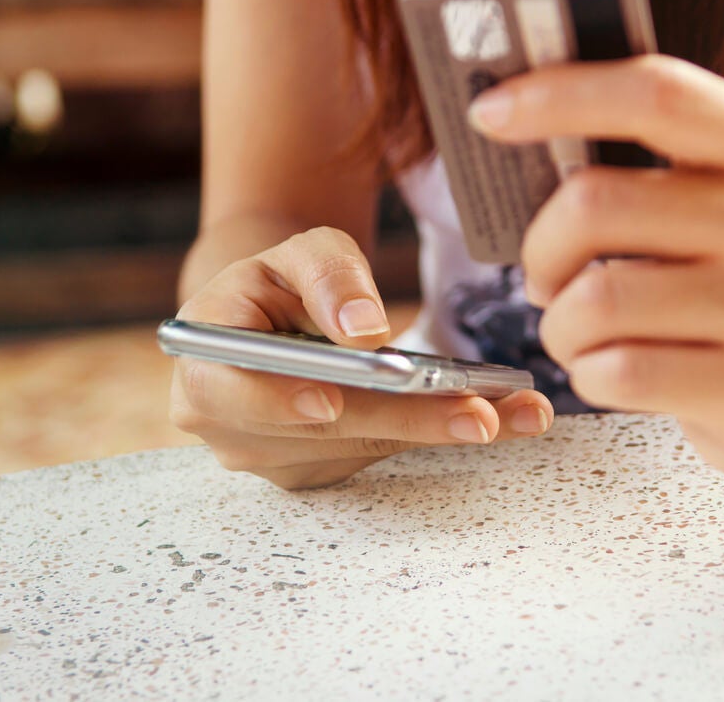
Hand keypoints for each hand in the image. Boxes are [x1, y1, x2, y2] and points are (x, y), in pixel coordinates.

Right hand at [169, 226, 553, 488]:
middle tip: (478, 414)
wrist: (272, 321)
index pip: (228, 393)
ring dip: (445, 430)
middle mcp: (232, 430)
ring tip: (519, 413)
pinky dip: (444, 432)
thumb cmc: (279, 283)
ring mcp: (278, 459)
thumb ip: (326, 275)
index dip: (277, 400)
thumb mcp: (296, 254)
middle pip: (323, 431)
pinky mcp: (324, 469)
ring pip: (367, 446)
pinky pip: (387, 451)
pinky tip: (506, 419)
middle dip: (406, 421)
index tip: (331, 402)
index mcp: (205, 368)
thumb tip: (364, 329)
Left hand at [469, 55, 723, 475]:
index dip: (560, 94)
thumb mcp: (711, 196)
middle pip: (597, 203)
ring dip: (559, 323)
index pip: (658, 95)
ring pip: (595, 301)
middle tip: (542, 272)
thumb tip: (511, 119)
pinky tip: (608, 368)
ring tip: (577, 329)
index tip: (490, 111)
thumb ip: (636, 159)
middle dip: (540, 246)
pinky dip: (586, 371)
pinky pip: (616, 372)